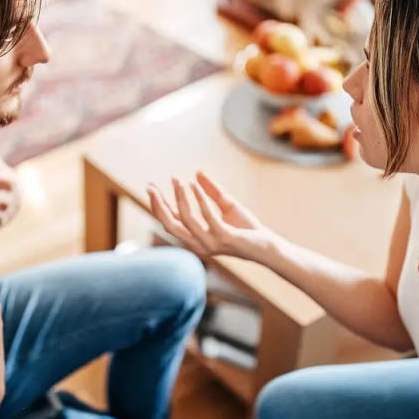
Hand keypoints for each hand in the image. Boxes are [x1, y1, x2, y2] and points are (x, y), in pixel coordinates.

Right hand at [146, 172, 277, 261]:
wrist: (267, 246)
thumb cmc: (246, 229)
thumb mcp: (227, 206)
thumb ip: (212, 191)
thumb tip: (198, 173)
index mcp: (195, 238)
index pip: (170, 222)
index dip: (158, 205)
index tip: (151, 187)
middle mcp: (198, 244)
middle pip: (170, 224)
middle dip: (158, 205)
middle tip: (150, 186)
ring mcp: (210, 243)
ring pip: (186, 220)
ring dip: (180, 198)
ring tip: (177, 181)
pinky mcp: (224, 238)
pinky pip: (208, 217)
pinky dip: (199, 200)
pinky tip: (194, 185)